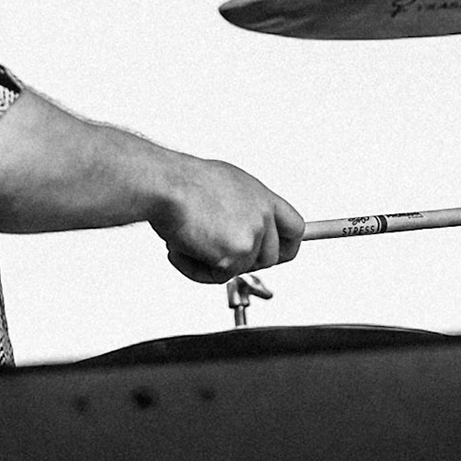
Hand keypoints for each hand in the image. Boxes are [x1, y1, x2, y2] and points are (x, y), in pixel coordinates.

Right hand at [150, 157, 304, 283]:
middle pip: (270, 258)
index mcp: (262, 197)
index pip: (295, 229)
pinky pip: (217, 278)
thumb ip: (242, 208)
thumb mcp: (225, 186)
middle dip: (241, 261)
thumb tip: (238, 226)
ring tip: (187, 239)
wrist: (166, 184)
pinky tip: (180, 247)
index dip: (286, 246)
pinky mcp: (234, 255)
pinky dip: (195, 270)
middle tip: (213, 252)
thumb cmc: (183, 182)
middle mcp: (262, 216)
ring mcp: (251, 236)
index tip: (279, 254)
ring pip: (241, 269)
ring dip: (213, 263)